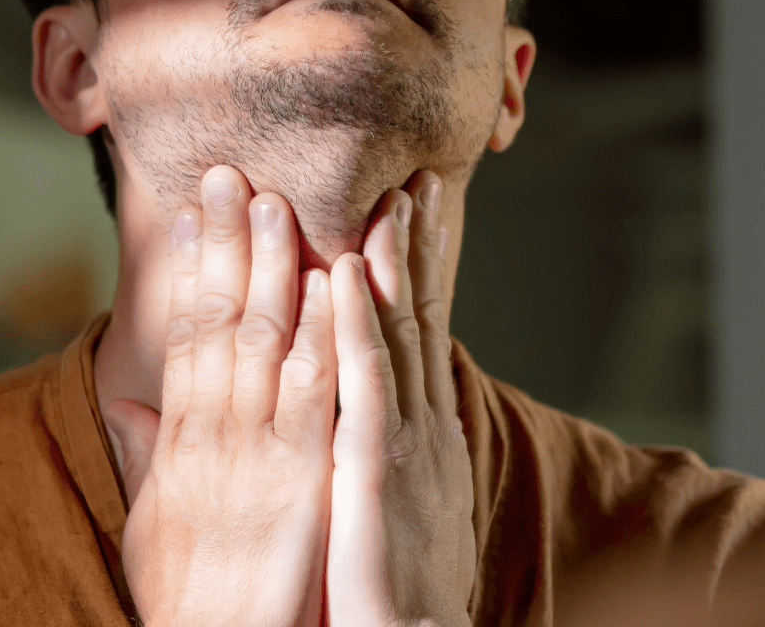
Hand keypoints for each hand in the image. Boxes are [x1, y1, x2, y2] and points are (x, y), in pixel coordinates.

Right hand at [103, 166, 336, 626]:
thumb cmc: (195, 599)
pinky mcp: (307, 479)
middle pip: (221, 320)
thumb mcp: (152, 523)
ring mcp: (261, 455)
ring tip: (281, 202)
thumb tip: (128, 400)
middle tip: (234, 176)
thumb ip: (147, 453)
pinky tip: (334, 283)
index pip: (187, 335)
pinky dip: (323, 332)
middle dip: (229, 244)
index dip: (191, 269)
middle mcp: (216, 438)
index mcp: (183, 442)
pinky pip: (318, 393)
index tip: (194, 210)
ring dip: (276, 267)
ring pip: (267, 341)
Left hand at [328, 171, 477, 626]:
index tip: (413, 209)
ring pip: (396, 336)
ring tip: (389, 200)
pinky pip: (362, 386)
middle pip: (417, 318)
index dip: (417, 268)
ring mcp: (401, 445)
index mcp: (419, 433)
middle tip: (417, 179)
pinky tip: (344, 279)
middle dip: (417, 246)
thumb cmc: (391, 592)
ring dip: (390, 264)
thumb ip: (383, 452)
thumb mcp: (394, 508)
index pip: (417, 332)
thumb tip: (394, 418)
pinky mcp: (374, 472)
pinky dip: (354, 327)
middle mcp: (420, 427)